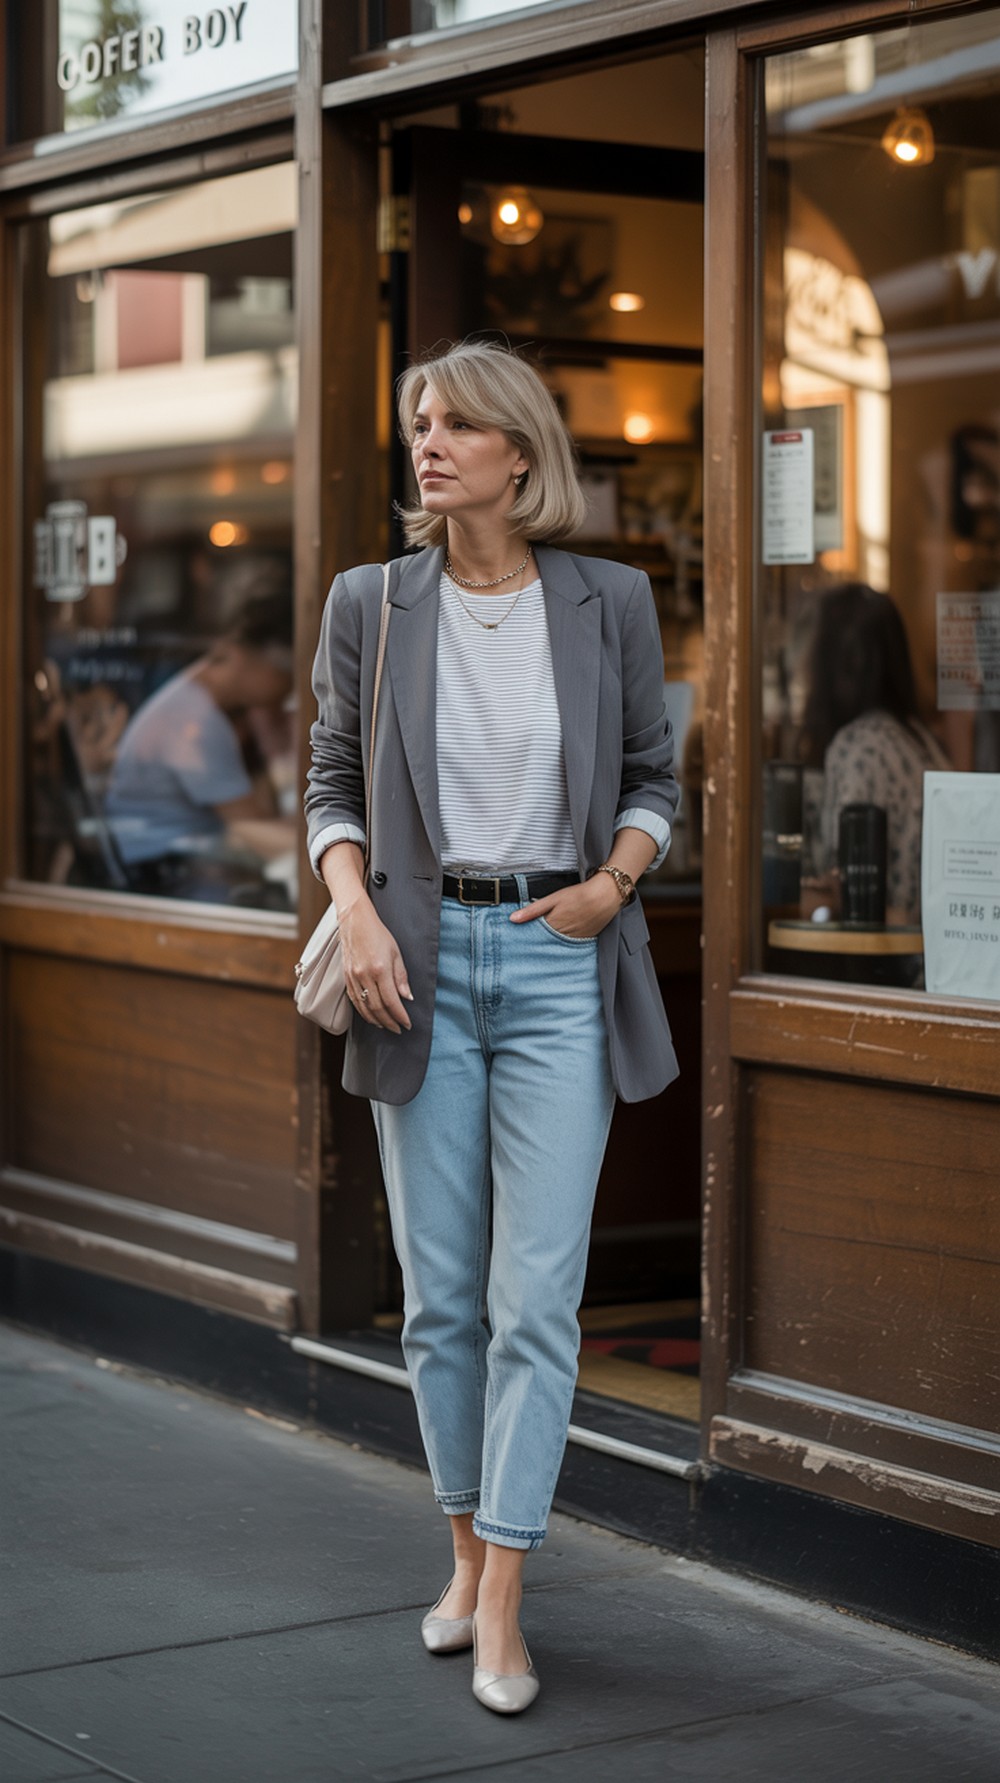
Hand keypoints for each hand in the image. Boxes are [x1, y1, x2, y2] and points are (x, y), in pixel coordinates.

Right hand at [339, 895, 412, 1031]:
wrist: (355, 921)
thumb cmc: (378, 934)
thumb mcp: (396, 953)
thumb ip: (401, 977)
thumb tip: (407, 997)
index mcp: (380, 969)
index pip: (391, 1001)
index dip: (400, 1016)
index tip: (407, 1024)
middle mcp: (365, 976)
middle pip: (377, 1008)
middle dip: (389, 1022)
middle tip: (398, 1029)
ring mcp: (353, 977)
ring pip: (364, 1007)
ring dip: (376, 1020)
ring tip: (386, 1026)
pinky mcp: (346, 977)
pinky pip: (354, 1000)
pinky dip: (363, 1012)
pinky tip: (370, 1016)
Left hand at [509, 873, 622, 937]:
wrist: (605, 896)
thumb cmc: (579, 895)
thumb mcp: (553, 898)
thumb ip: (532, 910)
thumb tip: (512, 918)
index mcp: (552, 924)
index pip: (533, 936)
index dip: (525, 937)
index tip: (515, 940)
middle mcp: (562, 936)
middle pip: (544, 943)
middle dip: (535, 944)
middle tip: (523, 949)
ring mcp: (574, 940)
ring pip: (556, 946)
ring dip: (548, 946)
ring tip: (539, 948)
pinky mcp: (584, 940)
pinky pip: (569, 946)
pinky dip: (563, 946)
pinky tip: (558, 945)